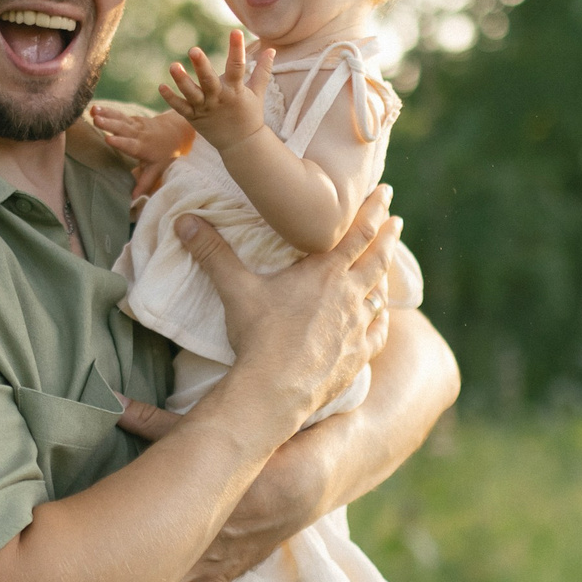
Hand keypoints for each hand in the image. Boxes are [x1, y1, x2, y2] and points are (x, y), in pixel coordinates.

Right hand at [89, 102, 194, 201]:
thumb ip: (144, 183)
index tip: (108, 139)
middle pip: (123, 128)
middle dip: (109, 124)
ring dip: (106, 114)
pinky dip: (107, 110)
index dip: (120, 142)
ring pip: (120, 118)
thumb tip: (133, 200)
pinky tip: (94, 108)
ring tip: (93, 111)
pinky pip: (118, 114)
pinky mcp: (131, 118)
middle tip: (96, 120)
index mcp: (143, 148)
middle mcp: (139, 134)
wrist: (174, 132)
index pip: (131, 145)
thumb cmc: (164, 154)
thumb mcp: (157, 170)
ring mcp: (135, 124)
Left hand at [118, 401, 338, 581]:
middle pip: (141, 568)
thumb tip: (111, 400)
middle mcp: (193, 544)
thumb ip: (150, 420)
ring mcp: (206, 565)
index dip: (98, 540)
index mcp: (184, 509)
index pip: (131, 525)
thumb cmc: (248, 452)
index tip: (65, 552)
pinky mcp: (220, 576)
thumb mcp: (200, 433)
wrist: (303, 482)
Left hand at [159, 31, 273, 151]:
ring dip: (182, 81)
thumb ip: (263, 70)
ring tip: (173, 66)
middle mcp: (219, 98)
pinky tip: (161, 86)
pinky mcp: (194, 118)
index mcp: (236, 91)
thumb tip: (271, 49)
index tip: (236, 32)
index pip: (237, 67)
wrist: (241, 145)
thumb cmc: (250, 115)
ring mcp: (205, 108)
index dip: (237, 49)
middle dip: (202, 66)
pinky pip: (181, 108)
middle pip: (209, 81)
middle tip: (193, 49)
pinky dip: (171, 98)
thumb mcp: (258, 93)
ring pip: (192, 94)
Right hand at [184, 186, 397, 436]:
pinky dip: (381, 318)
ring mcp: (357, 327)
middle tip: (397, 220)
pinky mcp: (357, 355)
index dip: (373, 209)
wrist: (276, 390)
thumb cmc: (258, 337)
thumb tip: (184, 220)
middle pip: (377, 258)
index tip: (384, 191)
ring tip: (387, 262)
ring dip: (385, 274)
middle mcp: (348, 295)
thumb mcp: (234, 290)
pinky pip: (377, 331)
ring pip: (379, 293)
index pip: (357, 231)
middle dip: (388, 234)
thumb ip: (212, 252)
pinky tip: (381, 316)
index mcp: (325, 272)